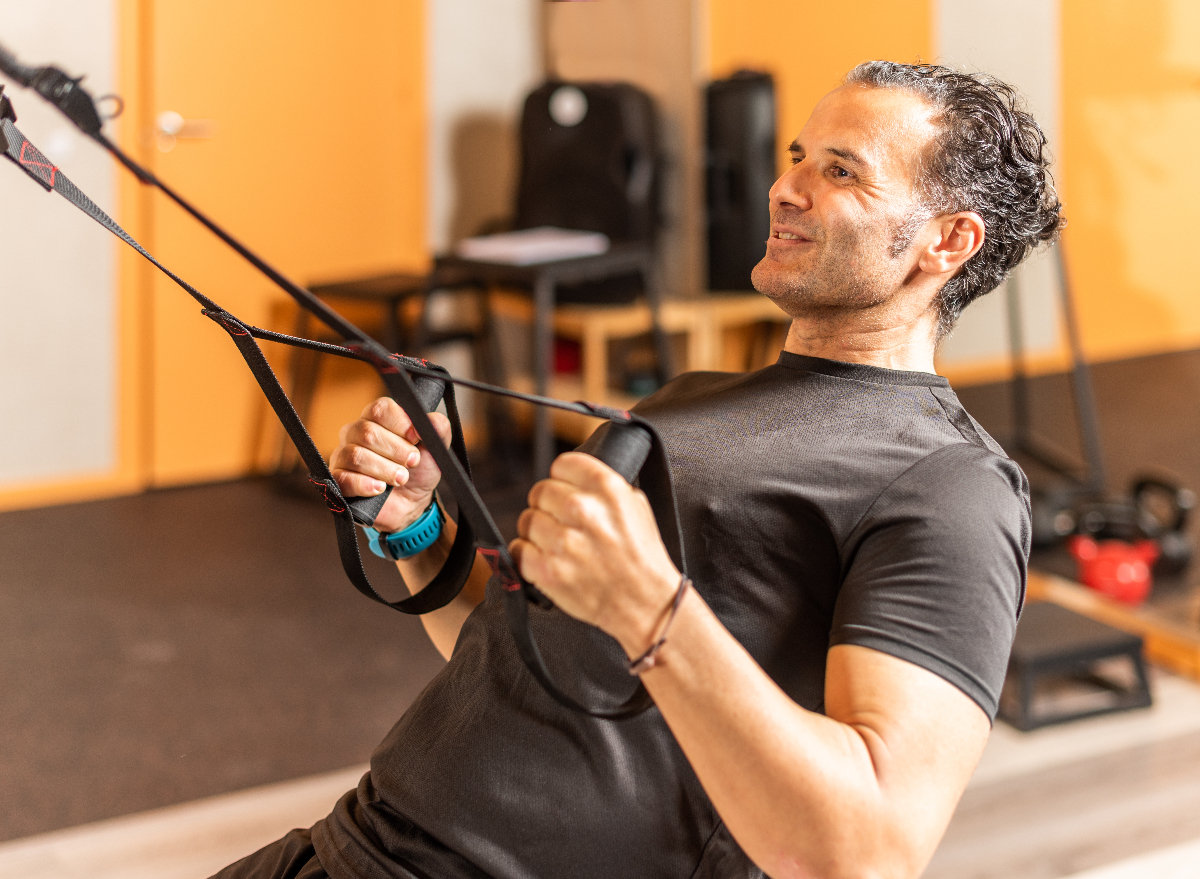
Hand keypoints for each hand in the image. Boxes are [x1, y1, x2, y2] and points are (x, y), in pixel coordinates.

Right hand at [329, 397, 451, 532]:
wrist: (413, 503)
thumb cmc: (419, 470)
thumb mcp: (436, 448)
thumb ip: (438, 428)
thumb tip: (432, 420)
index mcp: (378, 418)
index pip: (380, 409)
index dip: (400, 424)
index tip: (416, 439)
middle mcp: (356, 432)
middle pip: (367, 432)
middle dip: (396, 450)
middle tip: (412, 463)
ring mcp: (344, 455)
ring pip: (356, 455)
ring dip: (384, 469)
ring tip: (401, 479)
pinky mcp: (338, 479)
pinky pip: (343, 478)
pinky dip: (365, 484)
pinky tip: (380, 489)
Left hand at [510, 452, 680, 657]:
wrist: (645, 603)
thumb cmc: (641, 557)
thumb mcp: (636, 506)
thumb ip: (604, 487)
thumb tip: (574, 478)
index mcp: (607, 488)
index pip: (562, 464)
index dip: (562, 479)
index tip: (565, 490)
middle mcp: (583, 510)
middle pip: (540, 491)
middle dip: (547, 506)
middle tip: (561, 522)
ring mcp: (563, 542)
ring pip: (527, 520)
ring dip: (537, 532)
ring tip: (557, 544)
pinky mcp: (548, 571)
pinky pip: (518, 550)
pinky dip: (528, 556)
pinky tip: (547, 560)